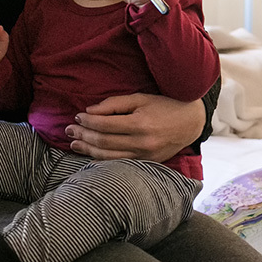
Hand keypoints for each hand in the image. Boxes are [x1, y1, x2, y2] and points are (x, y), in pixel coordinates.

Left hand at [66, 93, 204, 161]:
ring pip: (109, 156)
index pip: (105, 125)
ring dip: (88, 150)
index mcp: (140, 124)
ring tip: (74, 144)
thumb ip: (115, 104)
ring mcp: (145, 156)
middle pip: (104, 142)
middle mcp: (142, 142)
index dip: (88, 121)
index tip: (77, 116)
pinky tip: (91, 155)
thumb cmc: (165, 105)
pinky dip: (103, 160)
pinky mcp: (148, 163)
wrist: (192, 122)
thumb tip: (90, 111)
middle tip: (68, 130)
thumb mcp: (141, 98)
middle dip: (83, 136)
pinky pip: (120, 163)